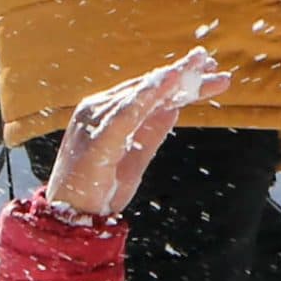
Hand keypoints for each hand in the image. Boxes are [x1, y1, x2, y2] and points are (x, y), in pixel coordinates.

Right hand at [43, 50, 231, 218]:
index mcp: (106, 113)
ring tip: (196, 66)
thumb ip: (151, 132)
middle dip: (181, 74)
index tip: (210, 74)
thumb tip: (175, 107)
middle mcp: (98, 109)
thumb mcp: (135, 159)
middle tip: (209, 61)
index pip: (147, 92)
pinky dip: (149, 95)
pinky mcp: (98, 138)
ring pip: (139, 93)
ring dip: (170, 79)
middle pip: (146, 87)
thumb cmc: (98, 190)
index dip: (179, 82)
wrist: (70, 219)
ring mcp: (95, 121)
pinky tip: (170, 81)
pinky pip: (127, 113)